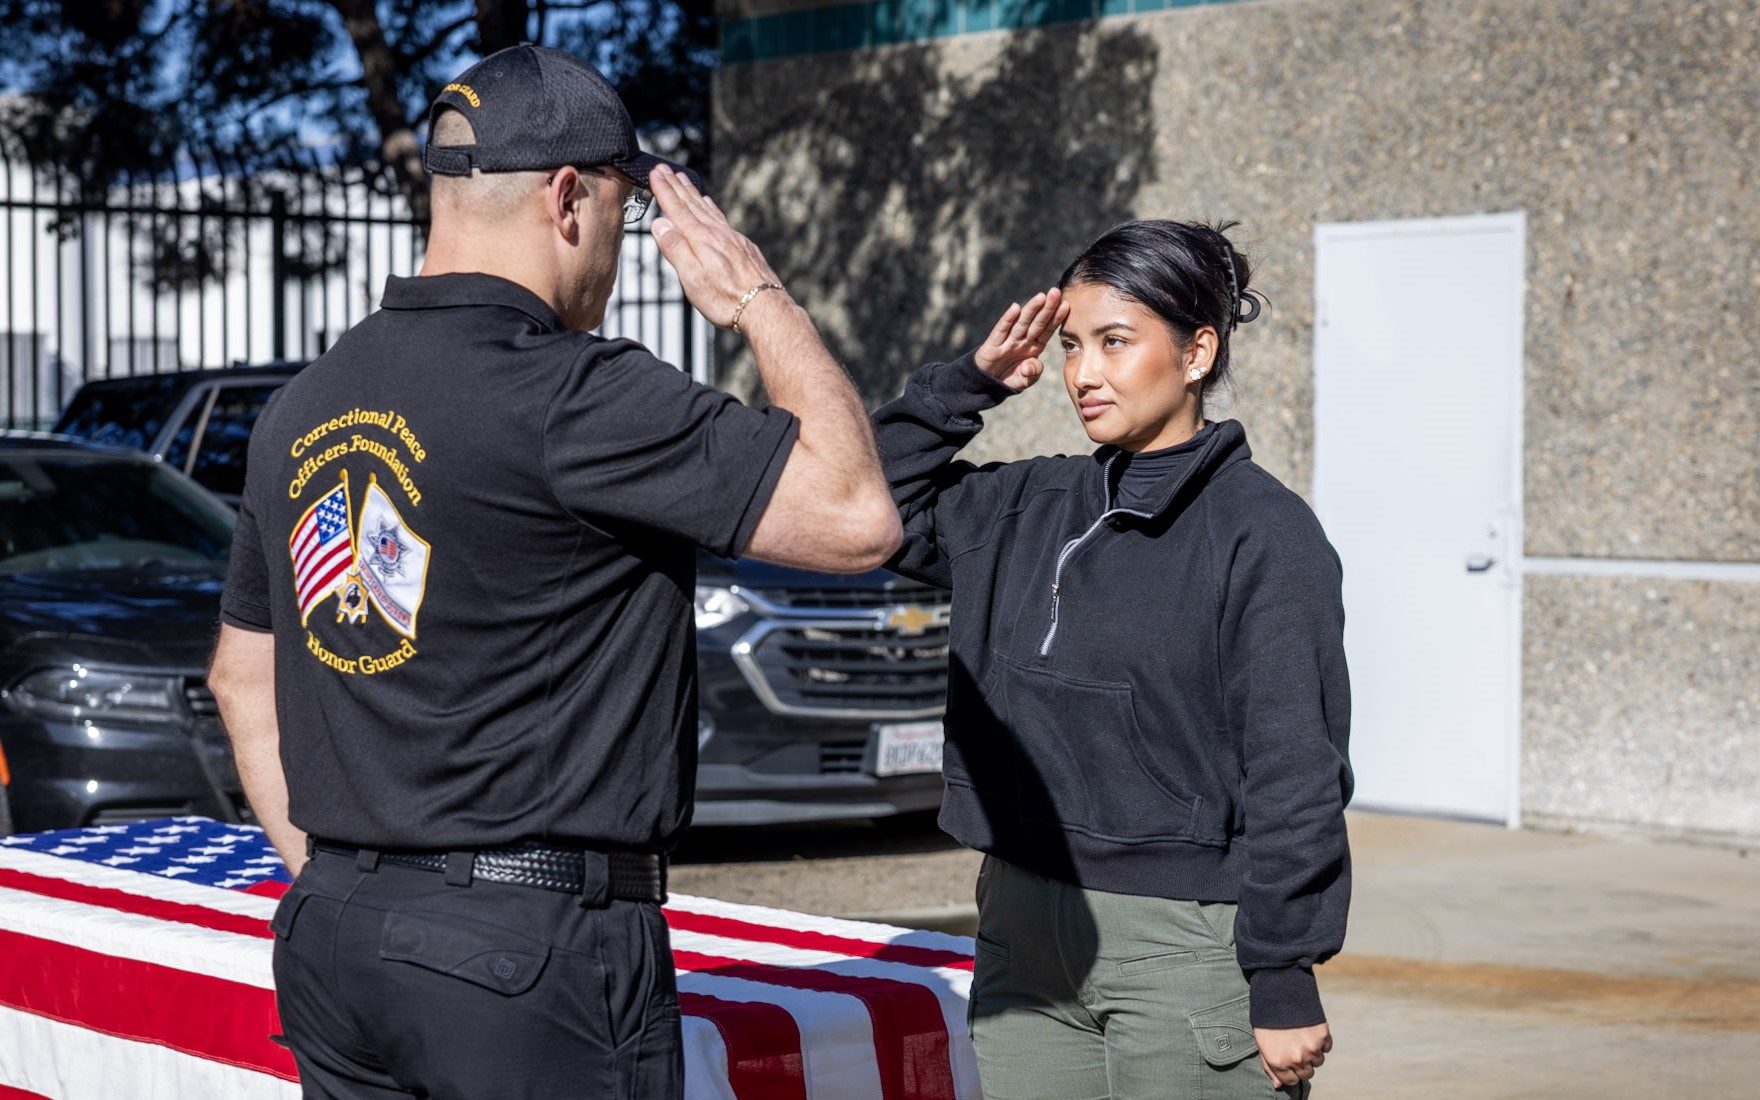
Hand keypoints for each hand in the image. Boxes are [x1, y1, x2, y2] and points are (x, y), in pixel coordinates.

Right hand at [649, 165, 786, 328]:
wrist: (765, 308)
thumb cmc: (726, 299)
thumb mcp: (692, 278)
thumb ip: (675, 249)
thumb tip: (660, 223)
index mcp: (701, 240)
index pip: (677, 209)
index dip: (664, 190)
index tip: (654, 172)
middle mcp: (717, 233)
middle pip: (692, 204)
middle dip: (676, 185)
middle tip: (664, 168)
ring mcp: (732, 238)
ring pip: (708, 209)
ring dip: (693, 193)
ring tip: (684, 179)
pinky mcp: (743, 247)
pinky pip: (722, 218)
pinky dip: (711, 207)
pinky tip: (710, 205)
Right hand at [973, 288, 1068, 391]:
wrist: (988, 385)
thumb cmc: (1010, 378)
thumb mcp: (1025, 380)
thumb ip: (1032, 374)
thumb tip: (1030, 365)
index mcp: (1034, 347)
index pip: (1047, 330)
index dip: (1056, 318)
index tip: (1066, 305)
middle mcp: (1022, 341)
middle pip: (1037, 322)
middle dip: (1047, 308)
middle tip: (1056, 292)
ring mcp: (1008, 341)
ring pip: (1022, 323)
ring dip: (1031, 309)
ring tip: (1041, 296)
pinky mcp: (993, 344)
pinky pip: (1001, 330)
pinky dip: (1008, 319)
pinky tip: (1015, 308)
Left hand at [1256, 1023, 1329, 1089]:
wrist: (1279, 990)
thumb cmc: (1266, 1018)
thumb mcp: (1261, 1042)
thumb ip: (1269, 1066)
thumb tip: (1278, 1085)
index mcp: (1278, 1062)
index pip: (1291, 1080)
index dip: (1291, 1071)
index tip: (1289, 1061)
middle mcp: (1296, 1059)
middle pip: (1307, 1073)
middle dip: (1302, 1064)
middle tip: (1296, 1048)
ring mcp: (1311, 1048)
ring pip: (1318, 1061)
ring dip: (1312, 1052)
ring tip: (1301, 1036)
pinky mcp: (1322, 1036)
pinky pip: (1327, 1047)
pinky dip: (1321, 1041)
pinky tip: (1310, 1030)